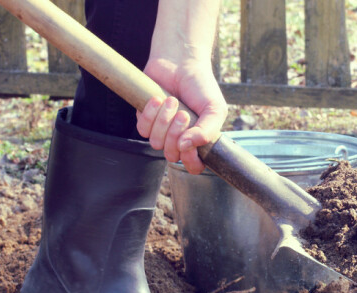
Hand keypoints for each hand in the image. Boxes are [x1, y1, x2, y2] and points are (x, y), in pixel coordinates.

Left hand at [136, 58, 226, 174]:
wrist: (180, 62)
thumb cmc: (201, 85)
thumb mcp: (214, 108)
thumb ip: (208, 131)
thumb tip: (186, 147)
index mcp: (198, 140)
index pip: (193, 166)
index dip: (191, 161)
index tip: (191, 144)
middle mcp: (179, 139)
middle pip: (172, 155)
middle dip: (176, 133)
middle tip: (184, 112)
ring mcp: (161, 130)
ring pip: (156, 142)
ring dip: (164, 120)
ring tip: (172, 101)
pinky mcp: (145, 118)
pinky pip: (142, 128)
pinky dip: (150, 113)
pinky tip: (158, 98)